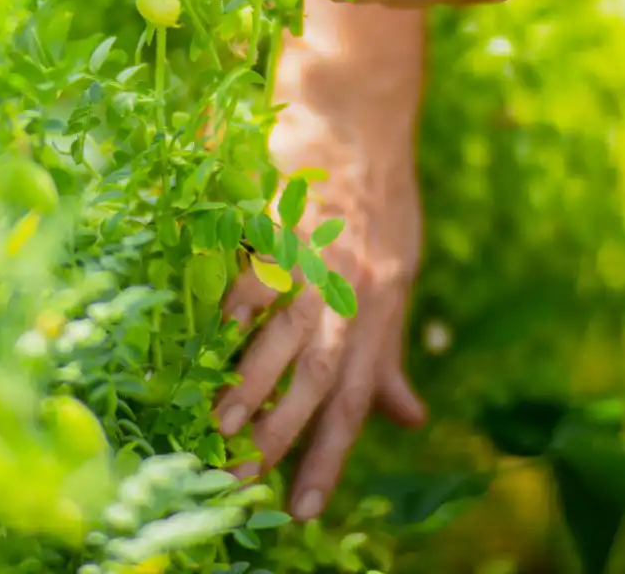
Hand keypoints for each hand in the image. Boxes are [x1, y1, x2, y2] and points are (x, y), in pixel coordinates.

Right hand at [213, 0, 427, 520]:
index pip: (358, 398)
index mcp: (383, 308)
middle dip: (287, 436)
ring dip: (255, 382)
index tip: (305, 509)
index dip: (332, 456)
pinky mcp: (289, 218)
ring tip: (222, 428)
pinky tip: (215, 334)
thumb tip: (410, 418)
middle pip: (323, 378)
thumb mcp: (399, 278)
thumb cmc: (377, 200)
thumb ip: (392, 351)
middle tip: (244, 480)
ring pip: (290, 333)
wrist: (362, 115)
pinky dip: (239, 302)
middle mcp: (357, 290)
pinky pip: (261, 267)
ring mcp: (324, 255)